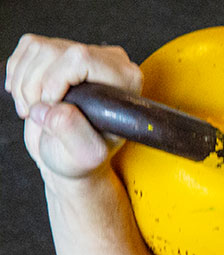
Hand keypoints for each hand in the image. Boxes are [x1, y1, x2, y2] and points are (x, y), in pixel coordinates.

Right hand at [5, 35, 141, 183]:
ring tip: (34, 109)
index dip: (55, 80)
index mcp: (124, 82)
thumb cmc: (79, 156)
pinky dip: (18, 74)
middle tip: (39, 113)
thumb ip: (73, 133)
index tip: (51, 106)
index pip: (81, 58)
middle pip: (54, 51)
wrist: (66, 153)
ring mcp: (83, 53)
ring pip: (38, 48)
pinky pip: (28, 47)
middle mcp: (109, 62)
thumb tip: (56, 107)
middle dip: (35, 85)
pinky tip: (30, 96)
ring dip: (24, 83)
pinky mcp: (61, 51)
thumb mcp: (83, 156)